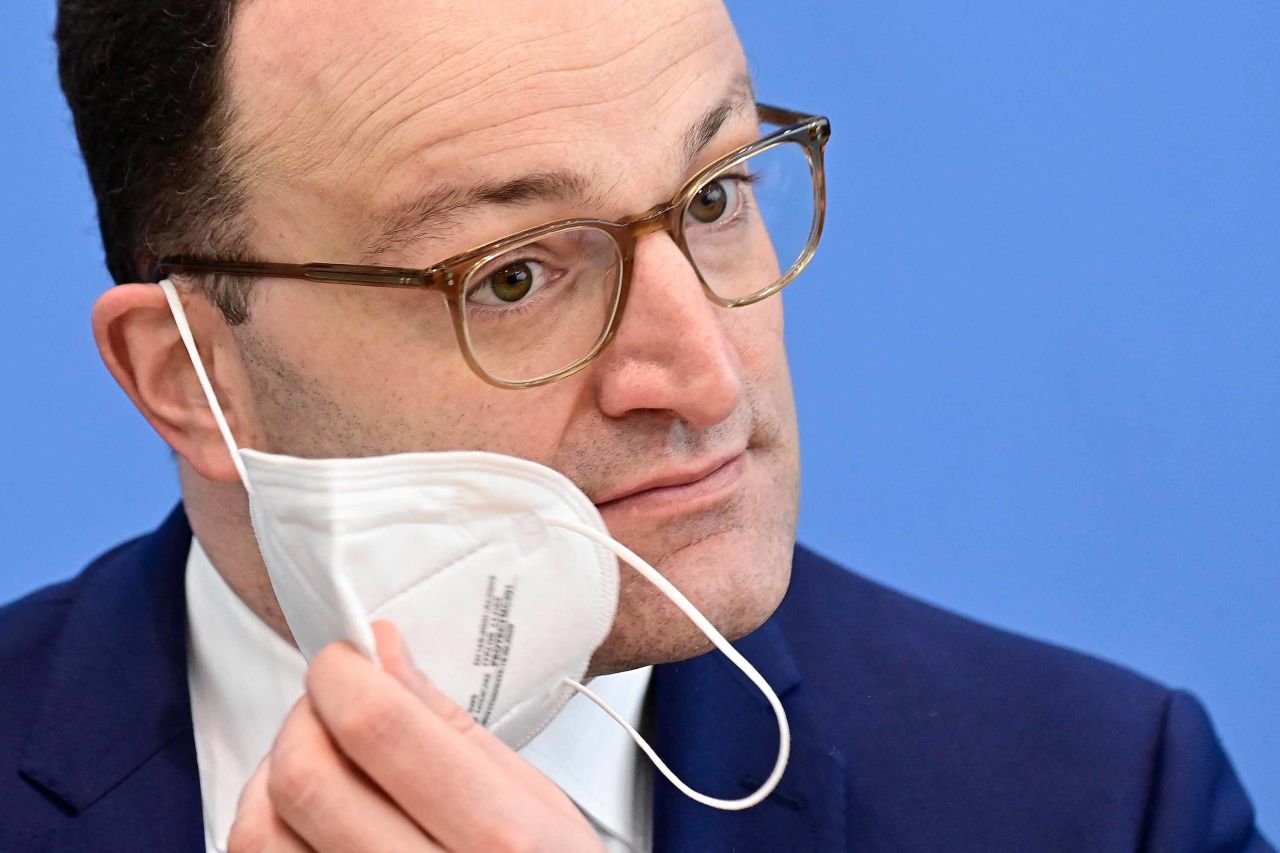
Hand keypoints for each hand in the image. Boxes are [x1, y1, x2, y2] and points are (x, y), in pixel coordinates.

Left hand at [227, 621, 603, 851]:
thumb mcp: (536, 801)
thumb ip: (449, 724)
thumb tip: (383, 652)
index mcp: (497, 837)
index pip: (377, 727)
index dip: (342, 674)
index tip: (345, 660)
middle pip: (303, 778)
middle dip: (303, 719)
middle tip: (331, 708)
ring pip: (258, 833)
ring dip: (273, 778)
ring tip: (320, 766)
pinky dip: (269, 831)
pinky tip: (309, 820)